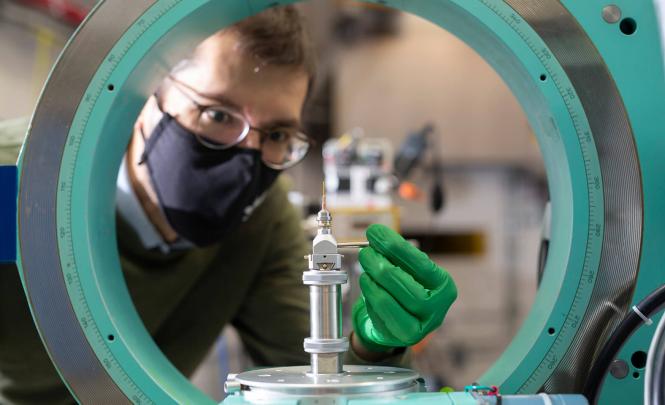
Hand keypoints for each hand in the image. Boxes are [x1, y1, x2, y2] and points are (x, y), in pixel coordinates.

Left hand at [352, 224, 456, 350]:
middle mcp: (437, 307)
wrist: (403, 321)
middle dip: (380, 264)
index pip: (420, 263)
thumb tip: (377, 235)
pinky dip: (370, 294)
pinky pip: (380, 313)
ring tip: (365, 265)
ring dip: (372, 279)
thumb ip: (396, 254)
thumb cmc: (407, 290)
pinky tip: (366, 282)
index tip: (376, 233)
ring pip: (388, 301)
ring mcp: (421, 325)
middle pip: (404, 284)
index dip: (395, 246)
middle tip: (366, 252)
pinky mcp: (403, 336)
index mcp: (444, 285)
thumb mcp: (409, 270)